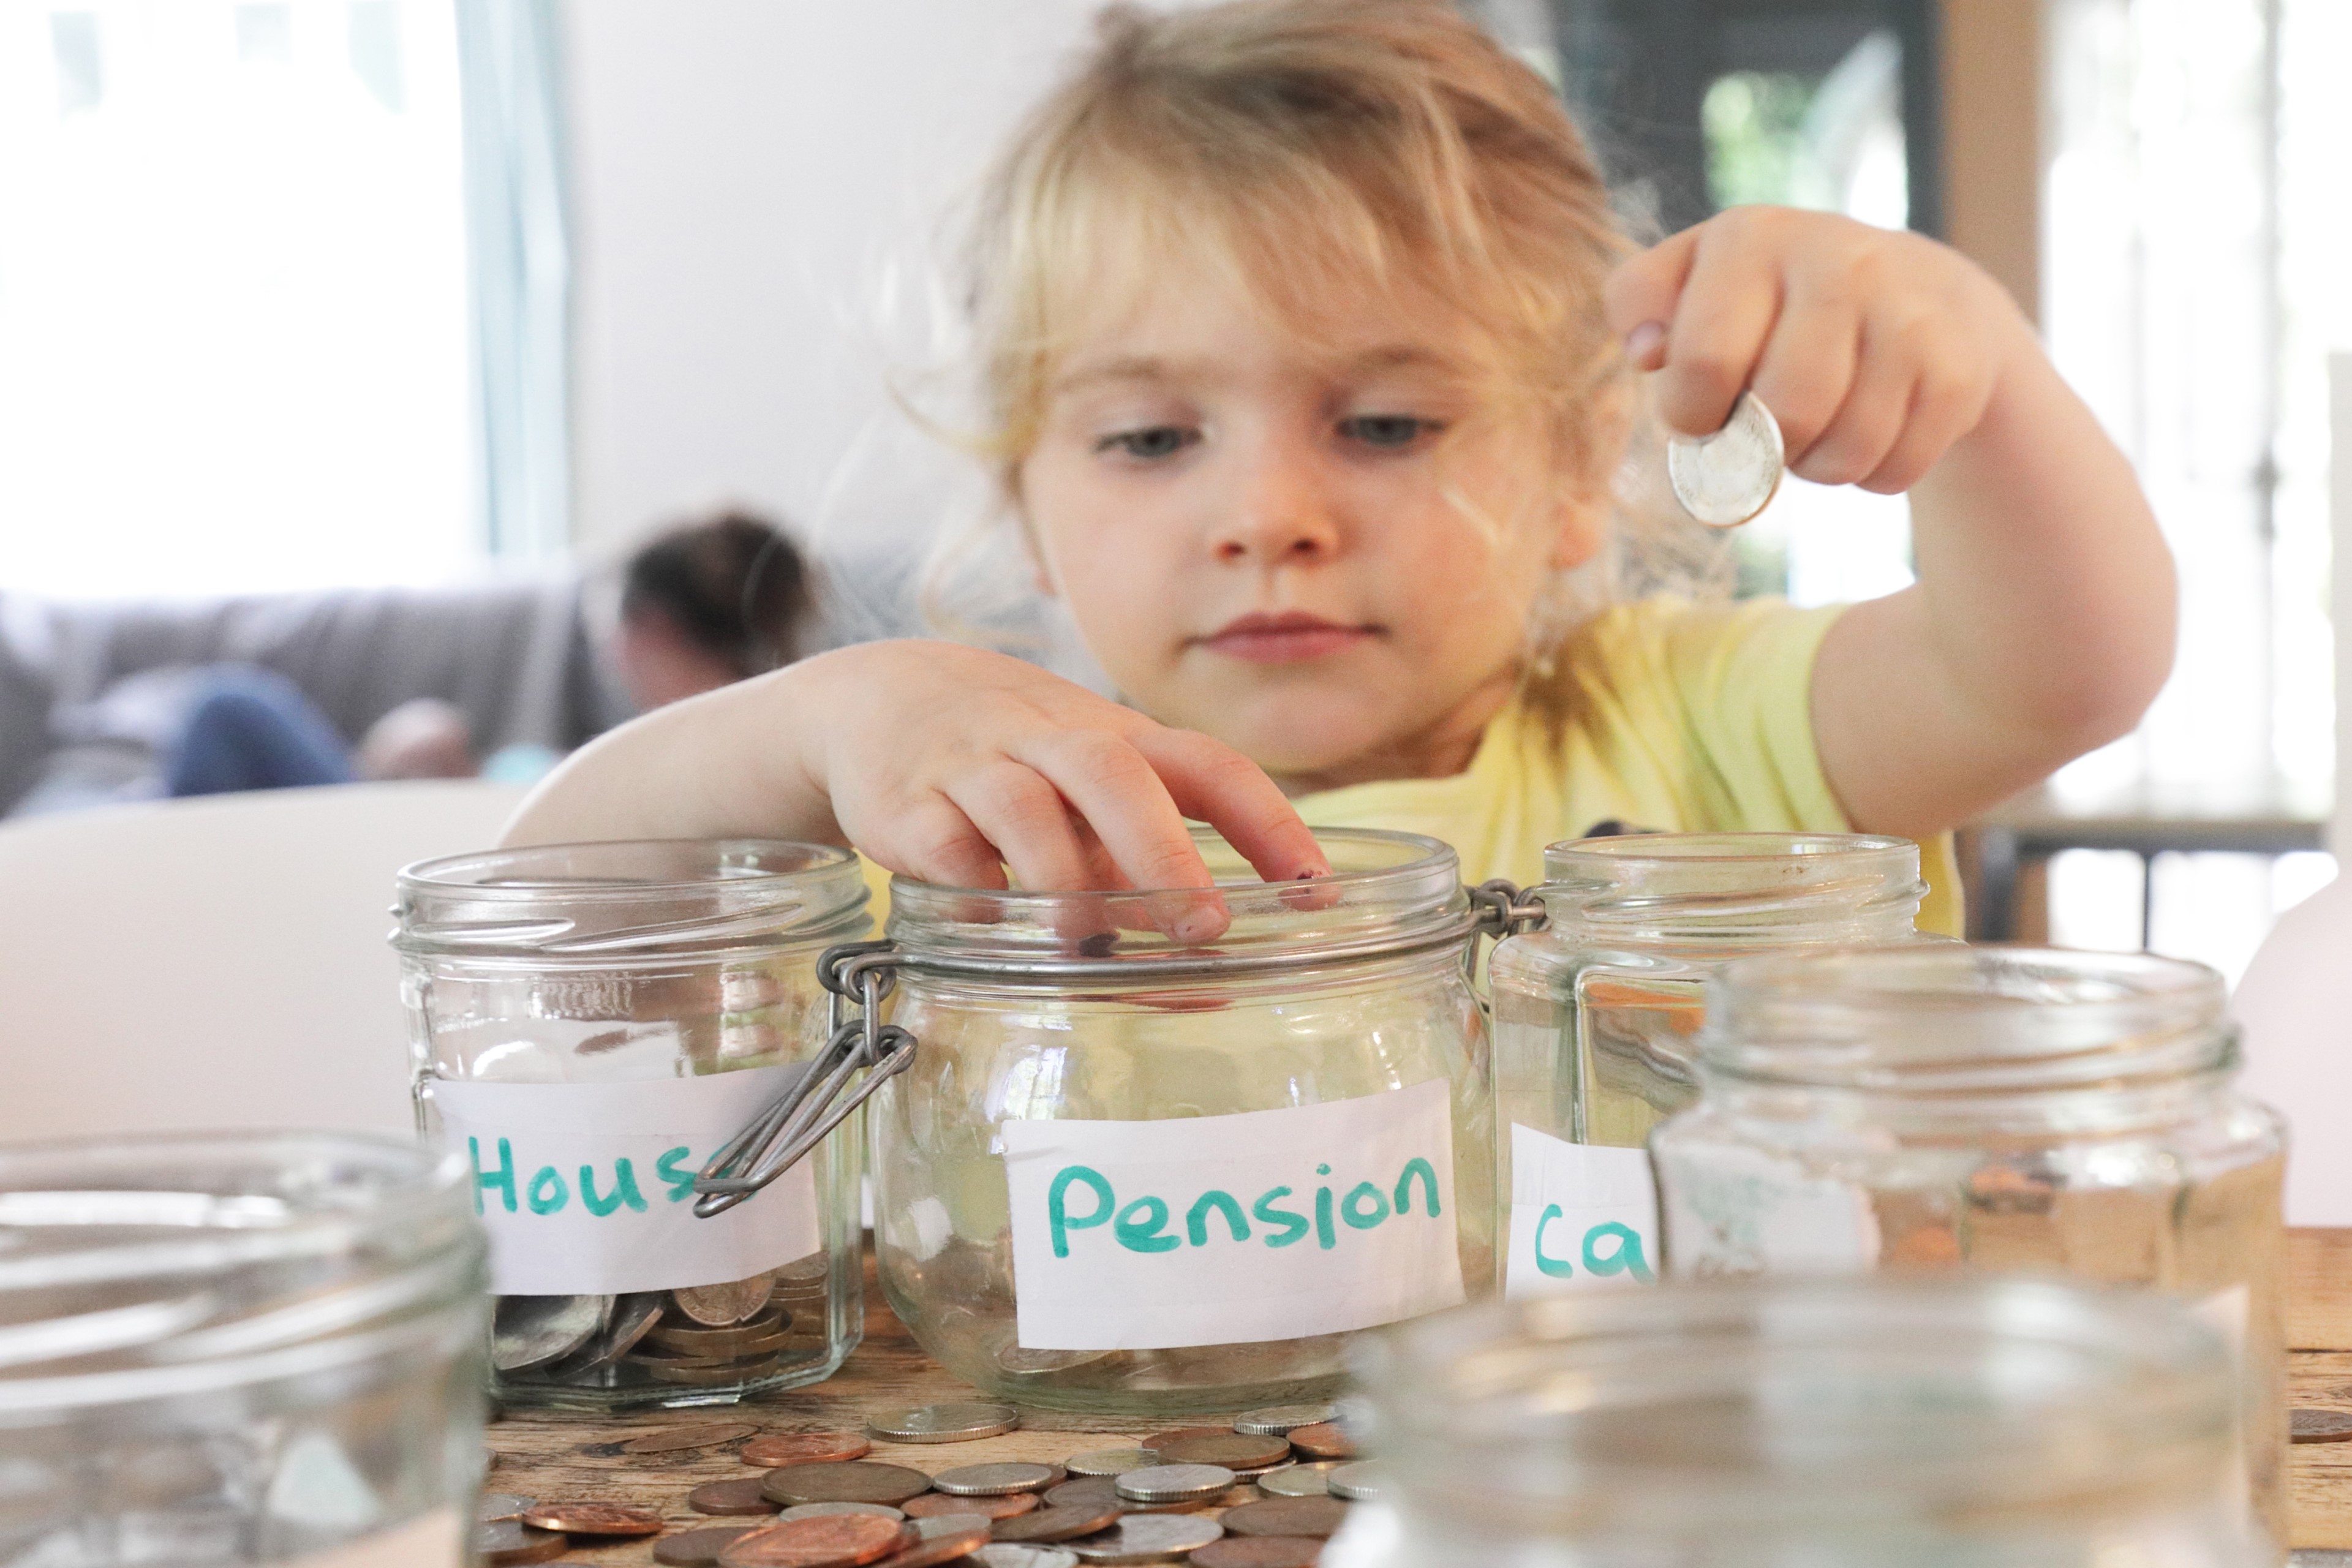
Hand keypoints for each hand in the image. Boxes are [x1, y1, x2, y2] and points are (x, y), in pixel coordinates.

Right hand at [795, 641, 1326, 921]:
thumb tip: (1208, 971)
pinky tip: (992, 924)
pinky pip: (941, 842)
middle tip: (1204, 924)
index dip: (1269, 823)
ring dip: (1062, 874)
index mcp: (1117, 739)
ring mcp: (976, 768)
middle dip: (1163, 850)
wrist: (877, 697)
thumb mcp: (1087, 793)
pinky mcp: (906, 805)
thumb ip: (1139, 871)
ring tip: (1085, 939)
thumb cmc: (1013, 761)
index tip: (1317, 890)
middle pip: (1115, 774)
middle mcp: (1051, 743)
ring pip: (1025, 807)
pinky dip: (970, 886)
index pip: (1209, 767)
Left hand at [1604, 207, 2027, 493]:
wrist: (1919, 292)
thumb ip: (1640, 302)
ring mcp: (1909, 309)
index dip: (1692, 415)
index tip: (1702, 412)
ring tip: (1815, 429)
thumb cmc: (1773, 303)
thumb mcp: (1694, 281)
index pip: (1703, 362)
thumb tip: (1646, 350)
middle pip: (1785, 413)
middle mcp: (1839, 258)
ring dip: (1816, 467)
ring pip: (1844, 450)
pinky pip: (1896, 467)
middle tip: (1762, 429)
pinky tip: (1871, 429)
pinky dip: (1871, 474)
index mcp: (1753, 237)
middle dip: (1760, 447)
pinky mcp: (1960, 364)